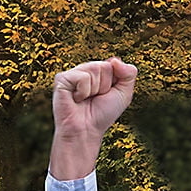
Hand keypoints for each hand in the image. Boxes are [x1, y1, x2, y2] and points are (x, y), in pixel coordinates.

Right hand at [50, 57, 136, 177]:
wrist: (86, 130)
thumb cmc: (103, 114)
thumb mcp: (124, 94)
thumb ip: (129, 74)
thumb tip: (114, 59)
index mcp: (98, 71)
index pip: (114, 64)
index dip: (115, 82)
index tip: (107, 95)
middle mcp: (85, 70)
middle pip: (105, 66)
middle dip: (105, 86)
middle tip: (95, 98)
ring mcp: (72, 73)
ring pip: (94, 69)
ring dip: (95, 89)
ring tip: (85, 99)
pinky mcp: (61, 79)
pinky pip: (82, 77)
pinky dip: (83, 91)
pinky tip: (76, 99)